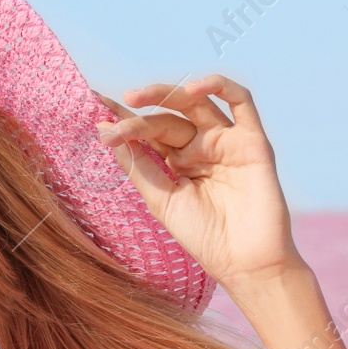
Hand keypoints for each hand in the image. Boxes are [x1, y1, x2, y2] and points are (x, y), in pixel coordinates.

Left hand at [93, 75, 303, 290]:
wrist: (244, 262)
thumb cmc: (204, 236)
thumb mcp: (160, 200)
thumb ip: (137, 165)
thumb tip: (105, 130)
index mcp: (176, 162)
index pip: (147, 133)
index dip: (124, 120)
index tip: (95, 106)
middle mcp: (200, 147)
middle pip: (166, 120)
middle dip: (137, 119)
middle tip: (112, 119)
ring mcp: (226, 141)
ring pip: (196, 104)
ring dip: (166, 94)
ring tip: (134, 99)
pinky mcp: (252, 140)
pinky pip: (241, 101)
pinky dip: (218, 86)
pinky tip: (191, 89)